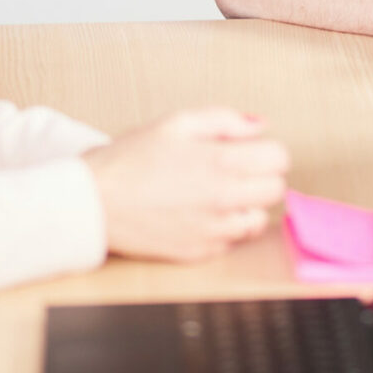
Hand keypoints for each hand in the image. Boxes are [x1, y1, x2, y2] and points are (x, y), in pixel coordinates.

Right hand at [83, 109, 289, 260]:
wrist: (92, 203)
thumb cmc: (129, 160)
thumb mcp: (176, 123)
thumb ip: (225, 120)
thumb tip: (259, 125)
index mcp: (221, 163)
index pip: (280, 159)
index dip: (265, 150)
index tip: (249, 150)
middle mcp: (224, 200)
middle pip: (276, 190)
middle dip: (260, 176)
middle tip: (234, 170)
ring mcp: (214, 231)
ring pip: (259, 220)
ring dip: (246, 206)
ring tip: (217, 194)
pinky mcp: (200, 253)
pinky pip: (232, 241)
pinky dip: (224, 228)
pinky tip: (200, 213)